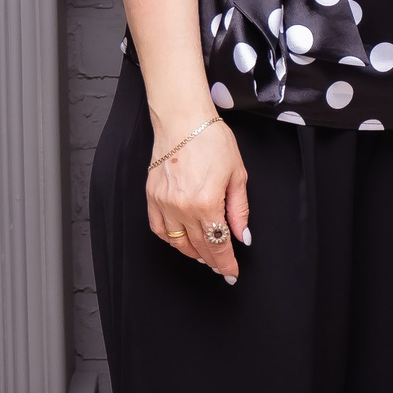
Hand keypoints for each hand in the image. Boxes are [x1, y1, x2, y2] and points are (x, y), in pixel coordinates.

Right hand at [147, 114, 250, 281]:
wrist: (183, 119)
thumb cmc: (212, 140)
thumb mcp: (237, 175)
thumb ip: (239, 210)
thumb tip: (241, 236)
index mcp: (206, 203)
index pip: (218, 244)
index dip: (227, 263)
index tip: (232, 273)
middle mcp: (182, 207)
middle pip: (199, 246)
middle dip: (213, 261)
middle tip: (222, 269)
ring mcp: (163, 203)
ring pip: (177, 242)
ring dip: (192, 253)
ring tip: (205, 256)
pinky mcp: (151, 196)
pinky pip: (158, 228)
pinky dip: (170, 239)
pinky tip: (181, 241)